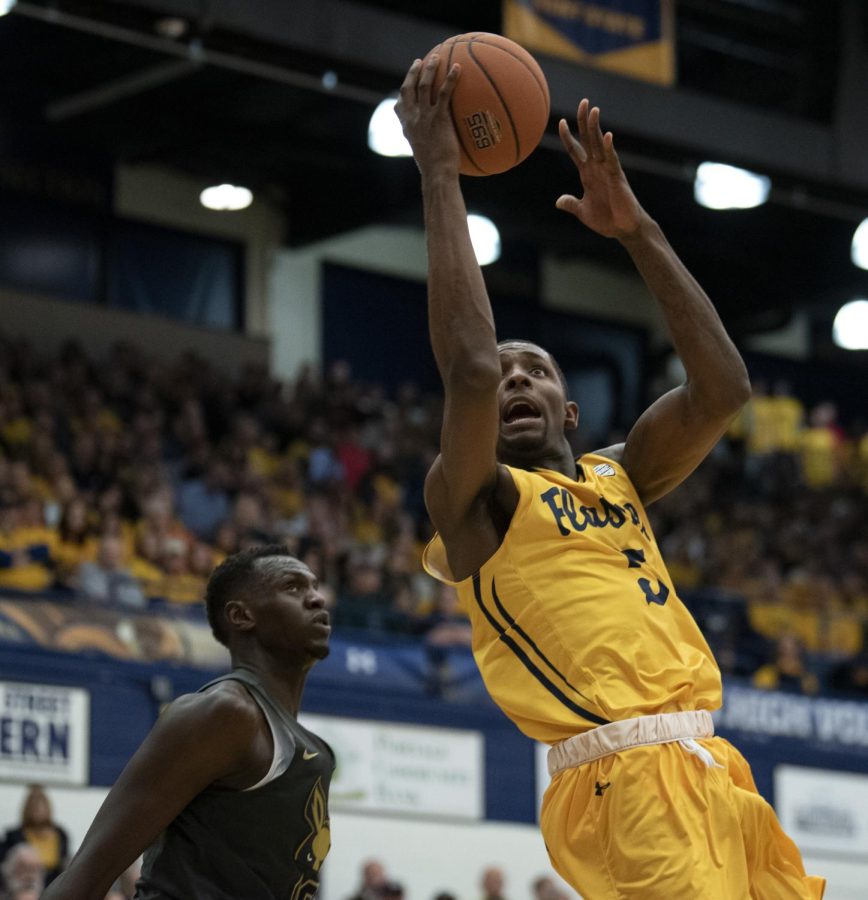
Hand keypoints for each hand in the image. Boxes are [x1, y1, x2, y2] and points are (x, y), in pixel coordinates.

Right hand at [395, 55, 461, 177]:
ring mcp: (424, 117)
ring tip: (437, 57)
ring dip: (430, 69)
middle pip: (408, 88)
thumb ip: (428, 145)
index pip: (399, 106)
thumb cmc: (434, 171)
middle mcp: (413, 119)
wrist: (437, 174)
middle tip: (419, 62)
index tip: (406, 83)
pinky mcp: (439, 118)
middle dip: (413, 73)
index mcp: (408, 128)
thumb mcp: (425, 157)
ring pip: (424, 85)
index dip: (403, 93)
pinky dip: (451, 78)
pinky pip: (445, 93)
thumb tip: (438, 146)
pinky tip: (458, 68)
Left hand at [555, 99, 647, 239]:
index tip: (561, 122)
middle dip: (584, 121)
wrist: (623, 229)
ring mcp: (607, 170)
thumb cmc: (607, 219)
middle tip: (583, 101)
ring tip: (593, 110)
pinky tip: (607, 136)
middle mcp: (597, 168)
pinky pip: (612, 160)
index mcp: (587, 174)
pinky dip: (609, 148)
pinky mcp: (617, 177)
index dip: (568, 137)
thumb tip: (558, 201)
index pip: (576, 150)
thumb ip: (571, 204)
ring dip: (595, 128)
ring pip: (600, 144)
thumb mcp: (582, 211)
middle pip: (589, 139)